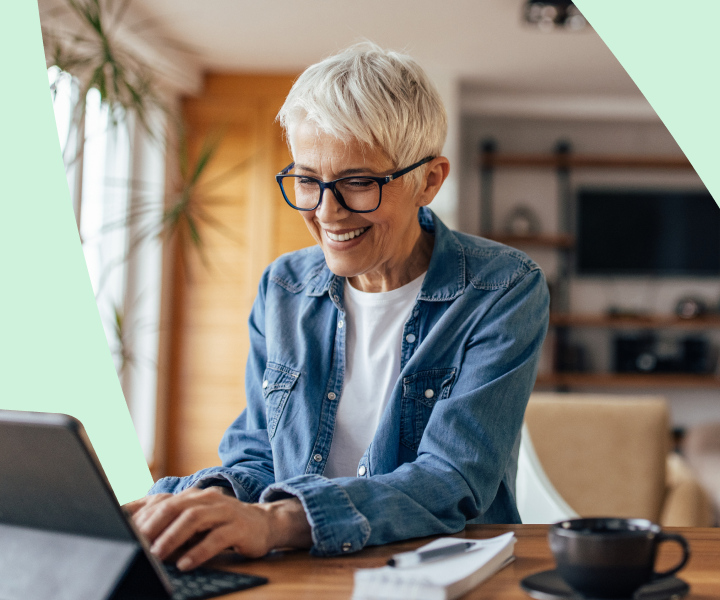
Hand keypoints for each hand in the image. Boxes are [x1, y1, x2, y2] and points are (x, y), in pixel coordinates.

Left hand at [123, 487, 310, 569]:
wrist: (263, 523)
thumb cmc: (220, 526)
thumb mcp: (193, 522)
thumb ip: (168, 524)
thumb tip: (131, 532)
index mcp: (191, 496)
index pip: (160, 503)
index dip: (140, 517)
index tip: (120, 533)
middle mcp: (205, 499)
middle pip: (173, 507)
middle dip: (152, 526)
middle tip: (135, 545)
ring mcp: (223, 511)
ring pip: (194, 519)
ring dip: (172, 537)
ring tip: (156, 556)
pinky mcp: (238, 527)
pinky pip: (217, 538)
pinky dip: (199, 551)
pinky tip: (185, 565)